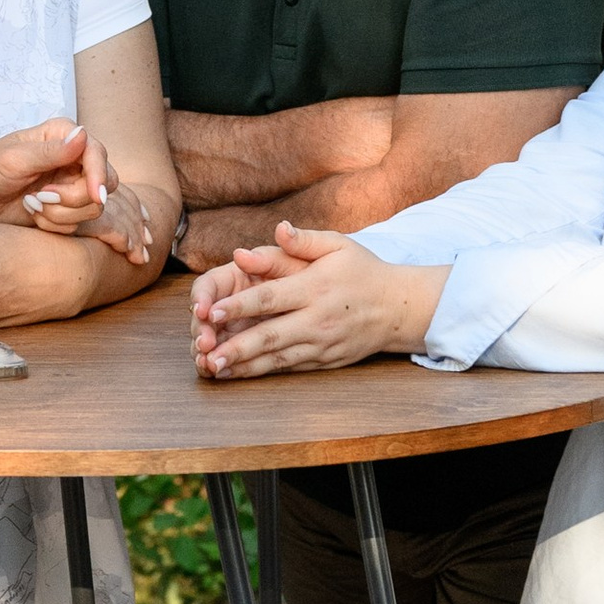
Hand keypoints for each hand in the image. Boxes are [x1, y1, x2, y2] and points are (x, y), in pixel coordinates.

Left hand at [0, 120, 156, 263]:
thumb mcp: (14, 160)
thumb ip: (50, 152)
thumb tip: (83, 134)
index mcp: (63, 136)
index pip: (97, 153)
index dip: (99, 175)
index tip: (95, 196)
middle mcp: (72, 158)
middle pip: (102, 184)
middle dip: (74, 198)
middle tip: (41, 197)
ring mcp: (70, 185)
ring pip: (92, 208)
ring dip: (61, 213)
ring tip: (32, 205)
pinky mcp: (64, 208)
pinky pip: (77, 224)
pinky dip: (56, 224)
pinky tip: (33, 215)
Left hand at [190, 224, 446, 378]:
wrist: (398, 308)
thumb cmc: (362, 271)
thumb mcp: (338, 245)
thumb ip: (303, 241)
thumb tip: (276, 229)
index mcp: (316, 287)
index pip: (271, 297)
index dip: (239, 305)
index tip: (211, 311)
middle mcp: (317, 319)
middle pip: (270, 335)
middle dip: (236, 346)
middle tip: (205, 353)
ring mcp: (321, 344)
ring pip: (277, 359)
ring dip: (244, 366)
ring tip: (213, 369)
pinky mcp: (324, 361)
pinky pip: (288, 369)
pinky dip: (262, 373)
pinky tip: (238, 374)